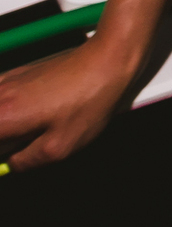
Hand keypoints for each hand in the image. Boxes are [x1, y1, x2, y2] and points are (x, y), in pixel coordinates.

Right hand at [0, 38, 139, 170]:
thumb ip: (25, 161)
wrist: (105, 60)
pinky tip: (33, 116)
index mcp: (3, 117)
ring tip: (32, 133)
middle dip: (5, 142)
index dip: (1, 153)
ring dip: (8, 129)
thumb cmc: (86, 103)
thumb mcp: (58, 148)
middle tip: (24, 147)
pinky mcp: (18, 73)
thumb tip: (10, 165)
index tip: (12, 155)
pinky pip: (2, 99)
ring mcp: (6, 80)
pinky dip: (10, 113)